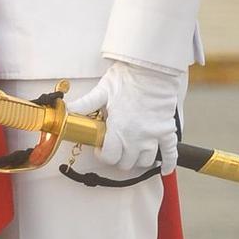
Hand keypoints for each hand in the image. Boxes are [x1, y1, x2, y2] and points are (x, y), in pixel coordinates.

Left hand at [68, 61, 181, 175]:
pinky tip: (164, 169)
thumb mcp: (102, 91)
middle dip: (119, 159)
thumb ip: (85, 104)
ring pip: (145, 161)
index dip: (103, 155)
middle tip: (116, 149)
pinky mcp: (167, 130)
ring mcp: (153, 135)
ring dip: (138, 160)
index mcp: (118, 129)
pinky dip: (168, 164)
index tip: (101, 148)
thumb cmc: (128, 78)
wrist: (152, 69)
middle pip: (126, 163)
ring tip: (133, 153)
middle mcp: (136, 137)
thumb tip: (67, 109)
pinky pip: (171, 153)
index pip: (109, 157)